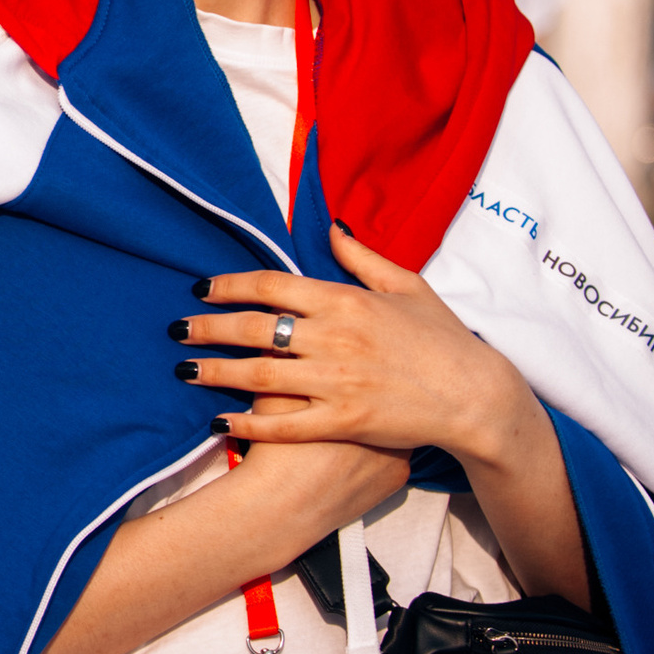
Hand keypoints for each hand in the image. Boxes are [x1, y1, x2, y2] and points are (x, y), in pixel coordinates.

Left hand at [177, 225, 536, 467]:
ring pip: (258, 375)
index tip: (202, 290)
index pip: (271, 286)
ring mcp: (337, 382)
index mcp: (346, 301)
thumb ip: (363, 259)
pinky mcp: (344, 421)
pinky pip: (283, 424)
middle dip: (208, 328)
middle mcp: (334, 338)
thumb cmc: (445, 339)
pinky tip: (220, 421)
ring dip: (215, 372)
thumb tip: (333, 230)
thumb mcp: (409, 287)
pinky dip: (247, 423)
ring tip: (185, 370)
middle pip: (254, 328)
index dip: (229, 286)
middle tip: (177, 330)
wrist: (477, 397)